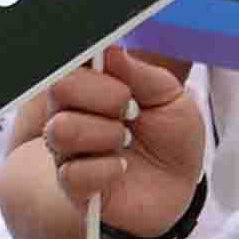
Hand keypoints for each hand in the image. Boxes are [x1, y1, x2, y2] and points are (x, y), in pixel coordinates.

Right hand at [36, 47, 205, 238]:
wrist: (178, 188)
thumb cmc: (171, 139)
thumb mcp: (171, 98)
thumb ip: (141, 73)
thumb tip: (111, 50)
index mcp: (93, 84)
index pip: (71, 60)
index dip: (91, 59)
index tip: (122, 71)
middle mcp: (72, 112)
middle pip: (60, 87)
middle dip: (106, 96)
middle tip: (132, 110)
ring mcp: (68, 149)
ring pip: (61, 129)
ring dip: (104, 134)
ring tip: (126, 141)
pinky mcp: (72, 185)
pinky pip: (72, 172)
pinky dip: (107, 169)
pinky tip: (122, 169)